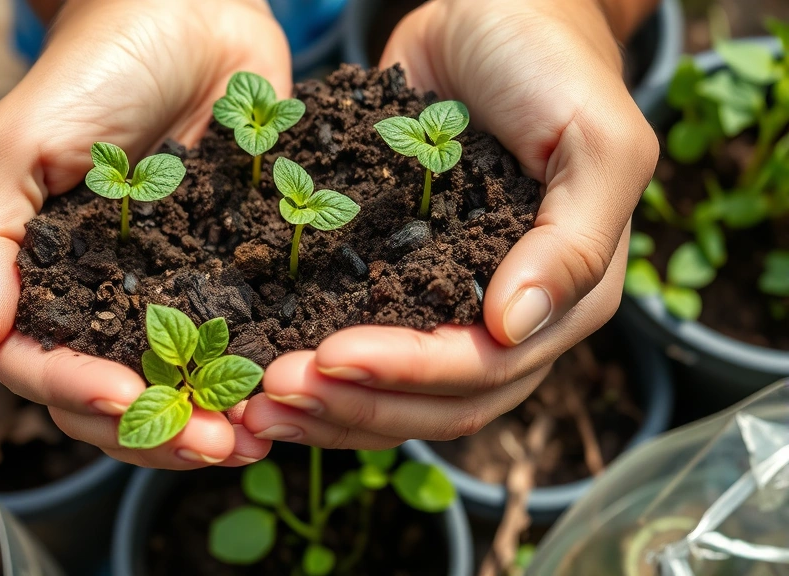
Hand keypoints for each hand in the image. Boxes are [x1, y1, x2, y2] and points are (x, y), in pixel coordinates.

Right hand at [0, 0, 290, 468]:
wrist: (188, 14)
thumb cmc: (92, 70)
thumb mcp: (14, 147)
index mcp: (42, 280)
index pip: (43, 366)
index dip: (78, 393)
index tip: (126, 398)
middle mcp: (103, 298)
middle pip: (113, 399)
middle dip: (156, 430)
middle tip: (211, 443)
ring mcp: (169, 291)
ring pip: (178, 387)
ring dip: (208, 422)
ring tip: (252, 438)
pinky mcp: (229, 273)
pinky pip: (239, 340)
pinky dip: (255, 376)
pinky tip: (284, 390)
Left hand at [242, 0, 658, 447]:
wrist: (496, 13)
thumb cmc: (549, 64)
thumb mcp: (595, 140)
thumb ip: (576, 240)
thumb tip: (512, 328)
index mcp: (569, 297)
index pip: (484, 367)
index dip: (407, 374)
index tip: (329, 354)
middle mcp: (513, 319)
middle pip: (437, 402)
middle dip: (355, 405)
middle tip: (272, 392)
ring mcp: (456, 304)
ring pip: (398, 395)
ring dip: (329, 409)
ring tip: (255, 404)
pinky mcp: (406, 283)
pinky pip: (367, 347)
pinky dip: (321, 371)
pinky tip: (266, 366)